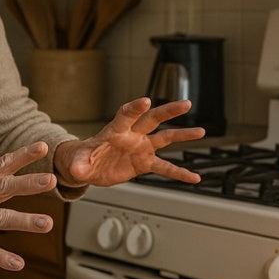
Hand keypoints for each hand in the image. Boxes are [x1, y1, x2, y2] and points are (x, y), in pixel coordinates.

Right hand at [0, 141, 56, 270]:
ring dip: (24, 220)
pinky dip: (1, 257)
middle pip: (3, 187)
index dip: (23, 155)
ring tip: (47, 224)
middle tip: (51, 180)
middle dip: (28, 184)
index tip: (44, 146)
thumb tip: (23, 175)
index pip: (3, 164)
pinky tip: (18, 264)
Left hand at [54, 97, 204, 186]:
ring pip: (165, 138)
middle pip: (153, 119)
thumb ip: (80, 164)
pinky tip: (194, 177)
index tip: (146, 101)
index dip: (135, 108)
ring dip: (182, 135)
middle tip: (185, 104)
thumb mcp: (78, 162)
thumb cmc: (83, 158)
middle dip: (169, 111)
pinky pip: (165, 167)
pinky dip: (179, 173)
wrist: (88, 166)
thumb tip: (77, 170)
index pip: (126, 115)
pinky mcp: (144, 162)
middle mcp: (132, 135)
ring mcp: (141, 148)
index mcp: (115, 130)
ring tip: (201, 131)